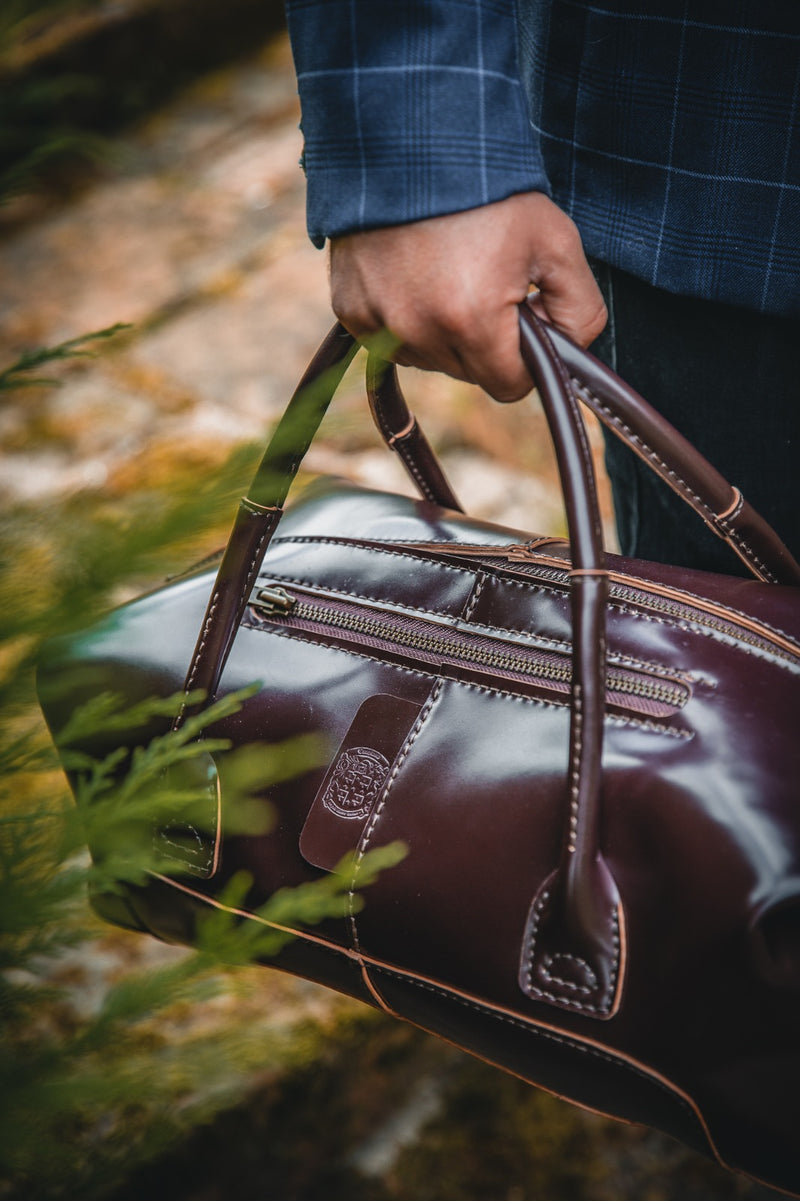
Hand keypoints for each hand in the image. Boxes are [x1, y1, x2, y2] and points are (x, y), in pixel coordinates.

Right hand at [329, 192, 606, 402]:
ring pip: (429, 360)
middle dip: (486, 341)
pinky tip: (413, 272)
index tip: (525, 314)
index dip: (526, 358)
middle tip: (487, 281)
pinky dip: (406, 318)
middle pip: (469, 373)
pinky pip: (390, 341)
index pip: (509, 387)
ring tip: (448, 272)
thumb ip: (580, 311)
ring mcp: (378, 324)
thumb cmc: (490, 192)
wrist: (409, 140)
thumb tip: (568, 354)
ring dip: (444, 332)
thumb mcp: (557, 242)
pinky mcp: (350, 312)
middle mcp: (419, 332)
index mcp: (473, 321)